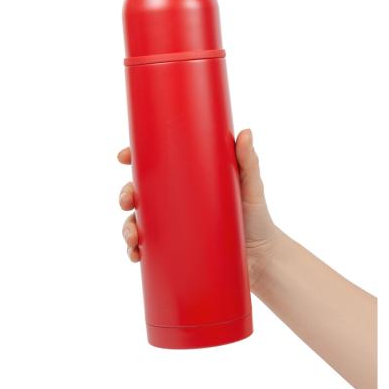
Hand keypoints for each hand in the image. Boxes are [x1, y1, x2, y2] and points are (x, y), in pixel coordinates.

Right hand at [118, 129, 276, 287]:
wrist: (263, 256)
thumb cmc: (257, 216)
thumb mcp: (251, 186)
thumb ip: (248, 161)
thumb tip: (246, 132)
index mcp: (189, 180)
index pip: (156, 164)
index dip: (135, 158)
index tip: (125, 157)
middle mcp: (177, 202)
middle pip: (139, 193)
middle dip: (125, 195)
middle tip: (128, 200)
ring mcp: (175, 226)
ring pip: (138, 222)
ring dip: (127, 227)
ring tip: (133, 236)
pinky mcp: (177, 249)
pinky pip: (148, 249)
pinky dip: (135, 251)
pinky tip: (135, 254)